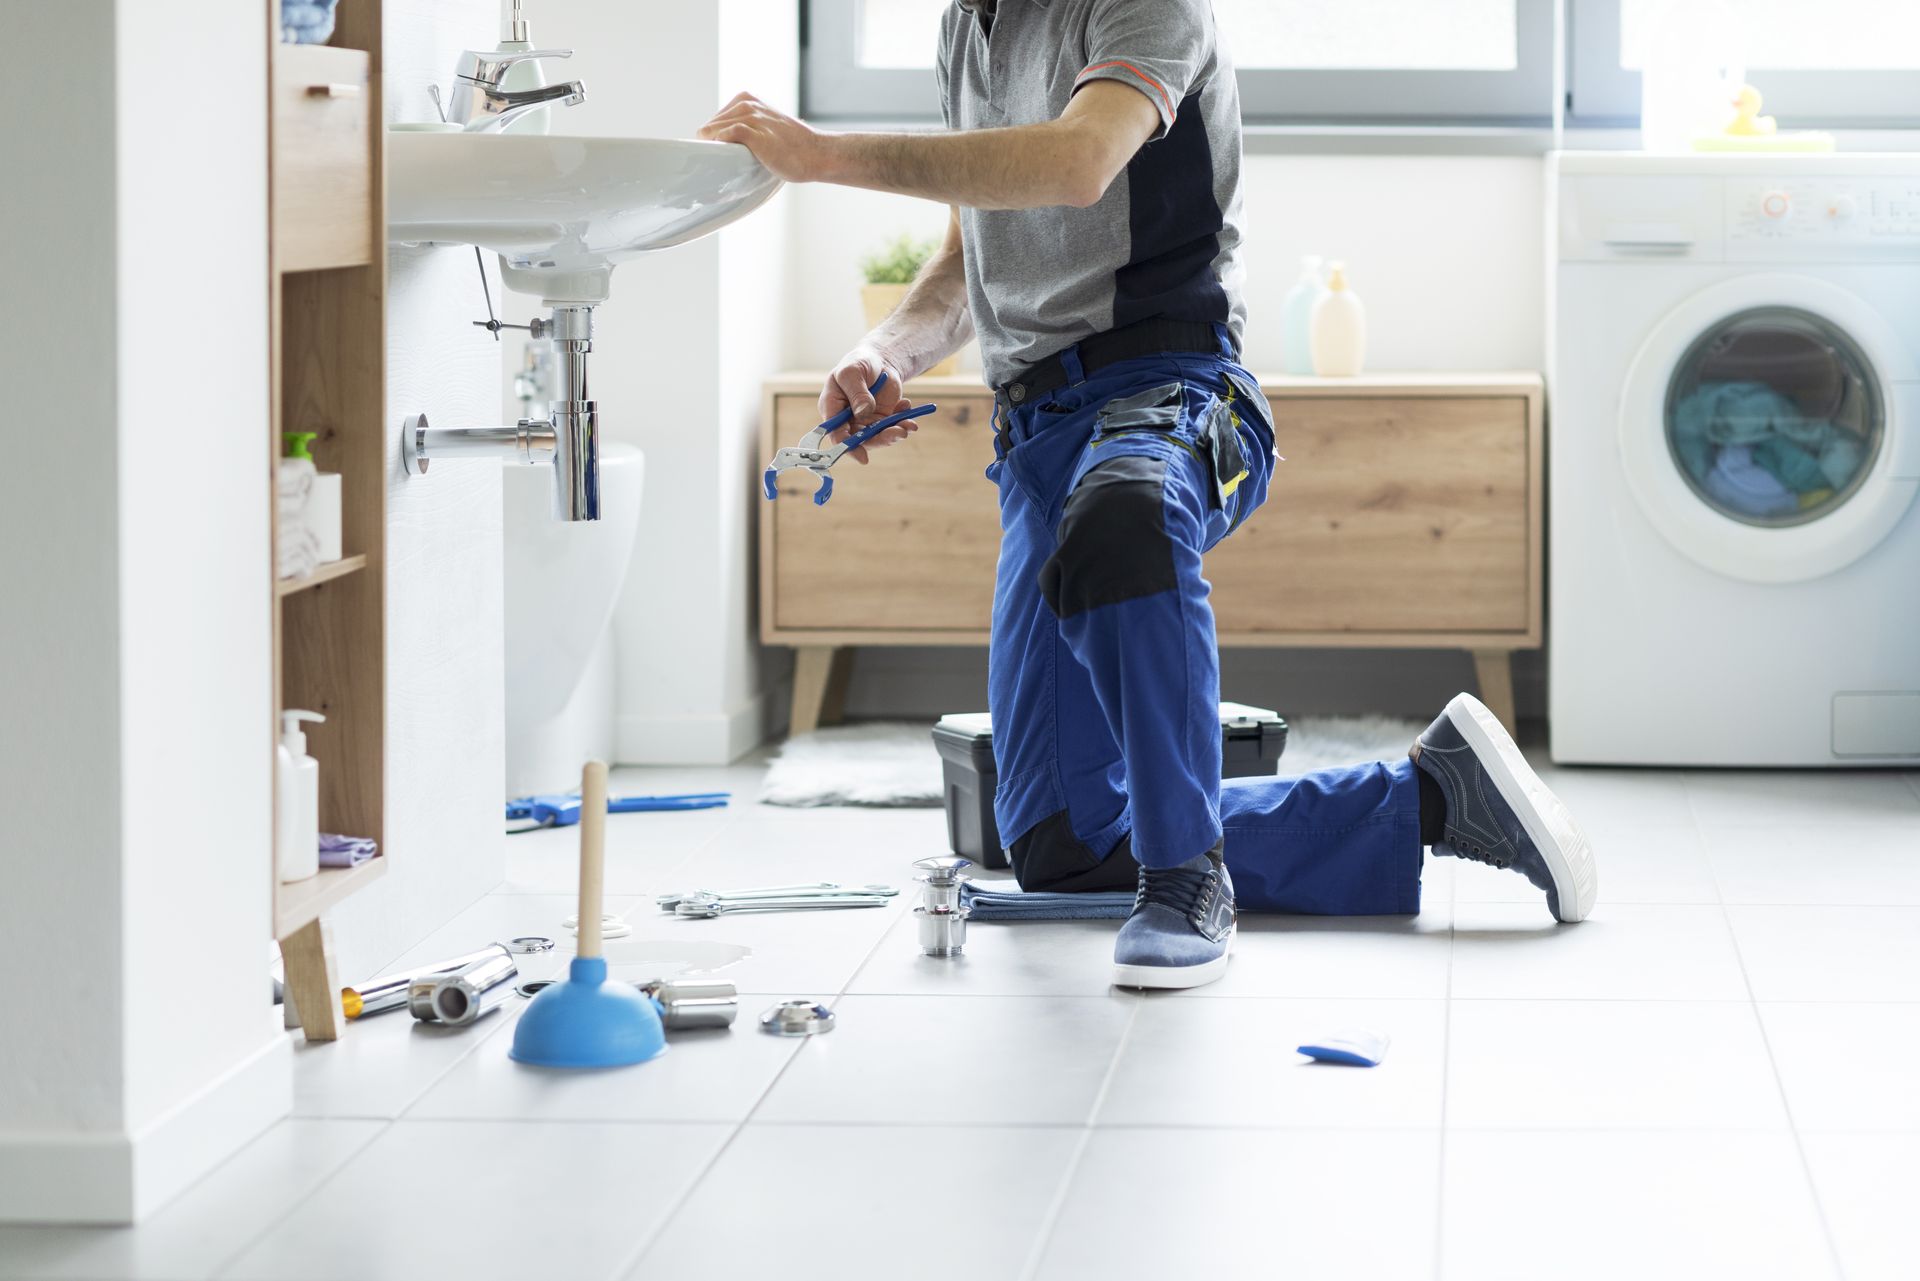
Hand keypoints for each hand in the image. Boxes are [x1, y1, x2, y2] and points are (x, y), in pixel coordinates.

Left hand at [698, 93, 832, 183]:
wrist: (816, 154)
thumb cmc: (792, 147)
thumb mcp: (765, 126)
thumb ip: (746, 129)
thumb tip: (723, 148)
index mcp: (747, 100)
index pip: (714, 120)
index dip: (712, 139)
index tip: (716, 156)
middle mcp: (747, 104)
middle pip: (710, 125)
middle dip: (710, 145)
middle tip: (715, 164)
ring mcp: (752, 117)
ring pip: (714, 129)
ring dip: (711, 148)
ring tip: (717, 165)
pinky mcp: (756, 133)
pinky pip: (727, 134)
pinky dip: (719, 145)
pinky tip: (723, 158)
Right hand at [820, 350, 920, 463]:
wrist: (879, 360)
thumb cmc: (858, 363)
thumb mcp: (852, 372)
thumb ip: (856, 392)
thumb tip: (863, 412)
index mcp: (832, 409)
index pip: (836, 434)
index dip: (847, 448)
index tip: (862, 457)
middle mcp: (848, 421)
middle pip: (861, 440)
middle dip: (881, 439)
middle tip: (898, 433)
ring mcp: (866, 422)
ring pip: (879, 436)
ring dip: (895, 433)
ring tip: (908, 425)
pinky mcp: (883, 420)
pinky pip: (893, 427)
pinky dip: (903, 421)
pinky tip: (906, 406)